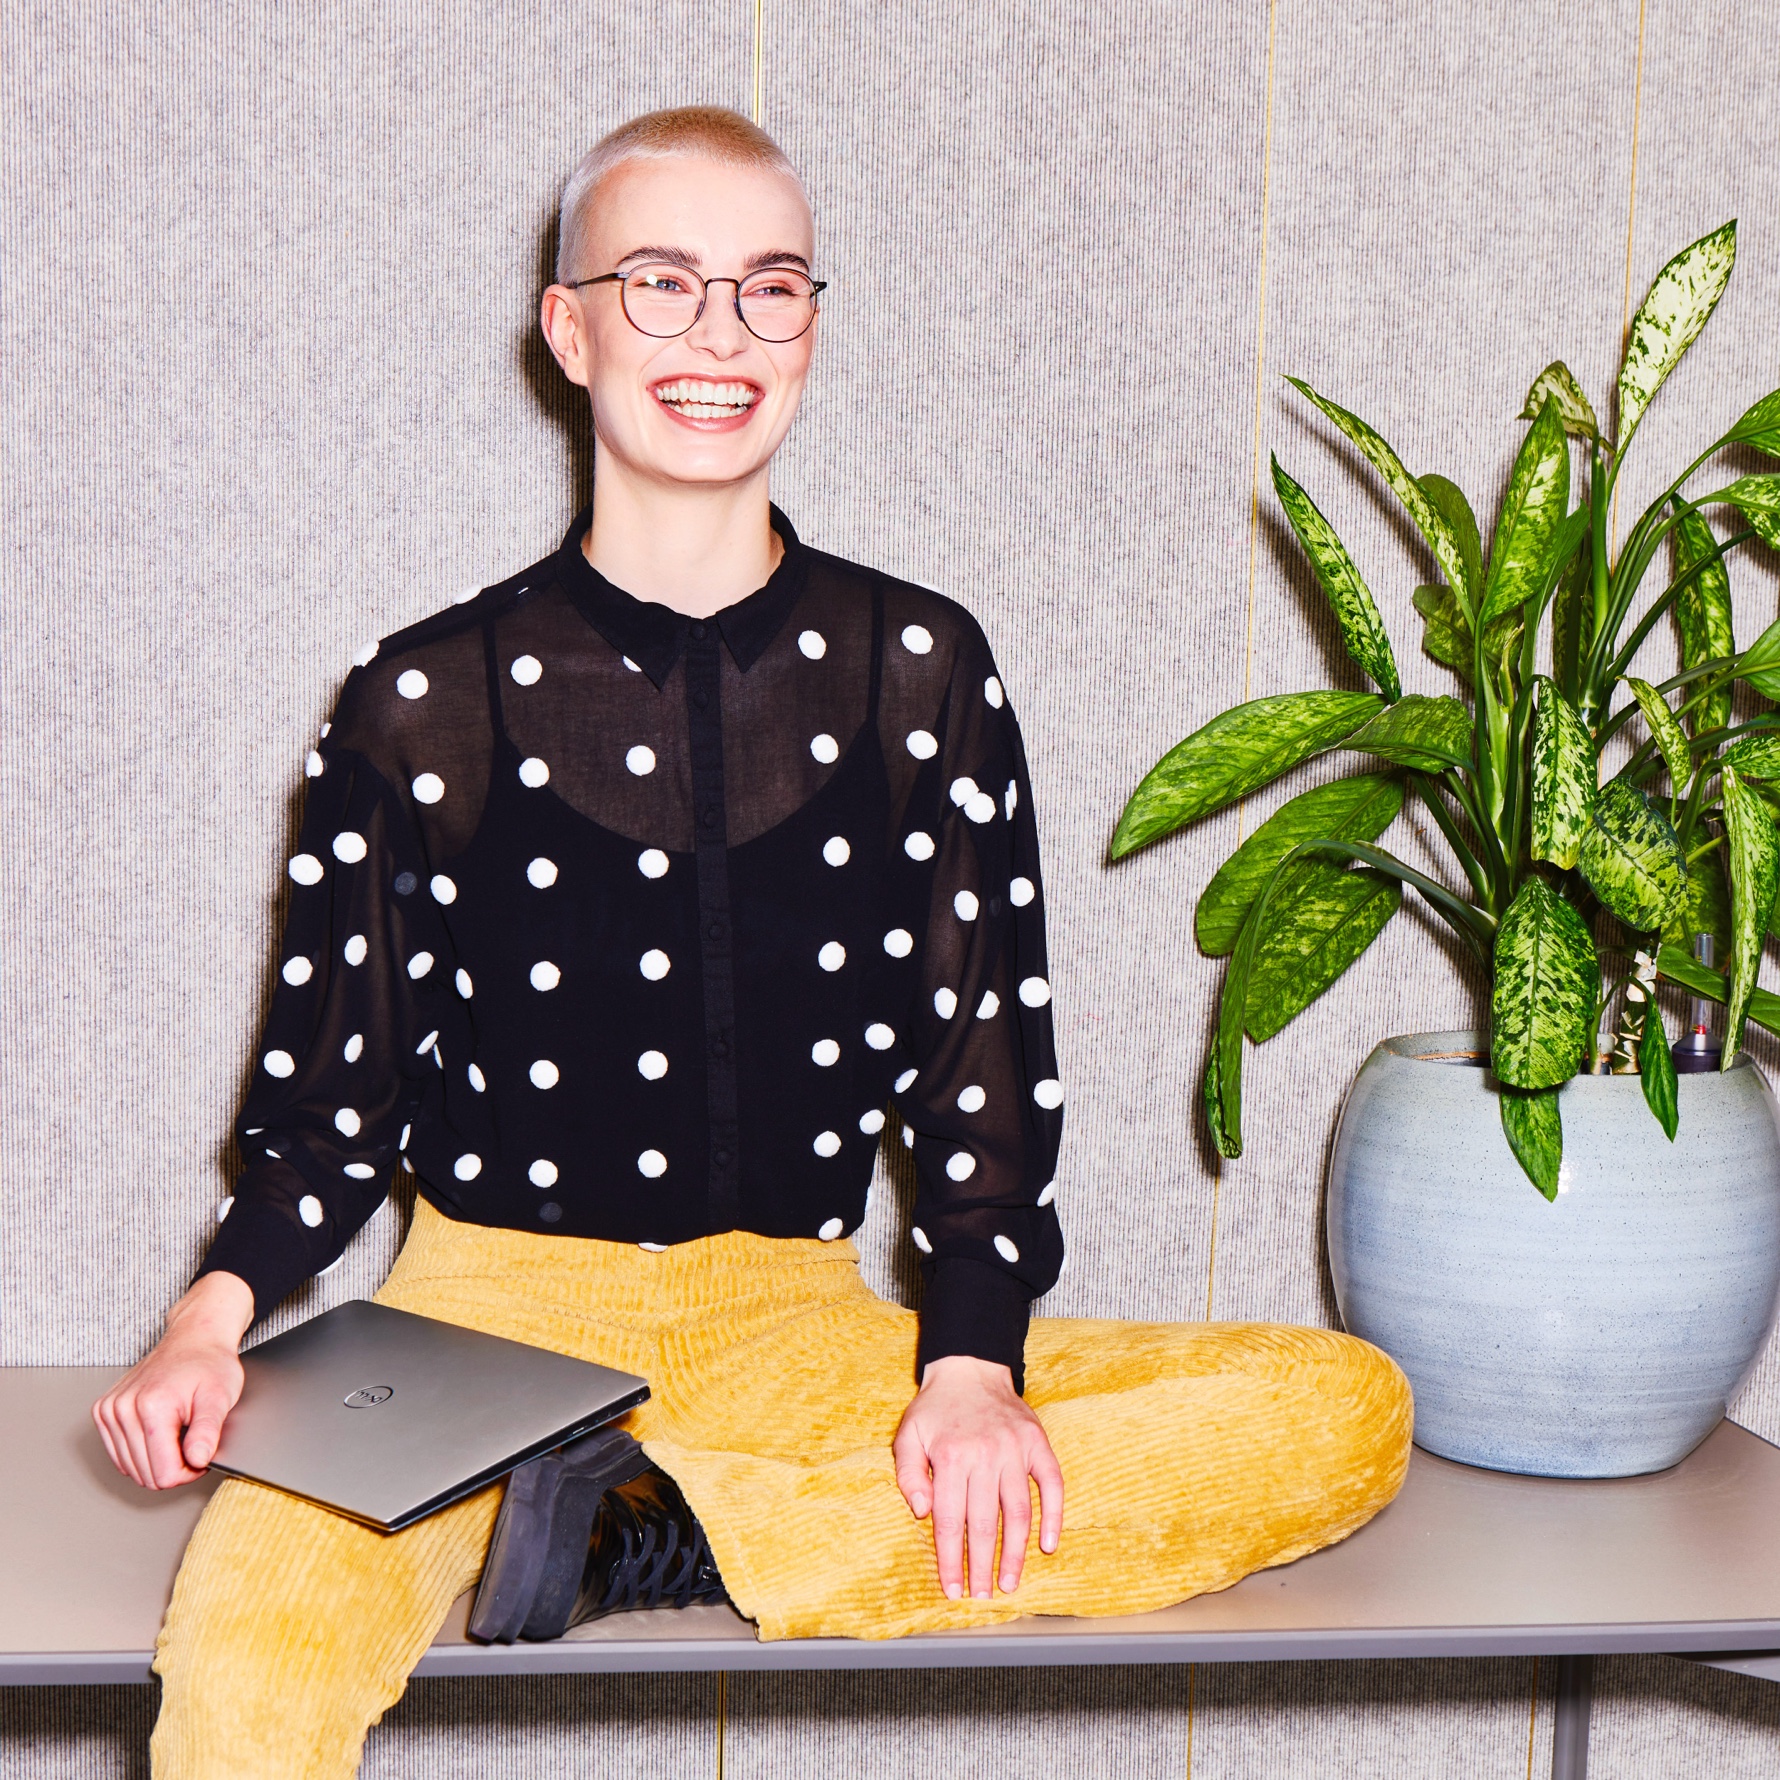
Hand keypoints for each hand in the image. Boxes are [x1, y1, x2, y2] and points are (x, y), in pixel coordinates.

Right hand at [93, 1272, 253, 1488]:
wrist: (194, 1337)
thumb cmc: (210, 1363)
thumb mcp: (221, 1396)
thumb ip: (209, 1431)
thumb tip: (198, 1460)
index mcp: (152, 1406)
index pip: (164, 1474)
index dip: (189, 1471)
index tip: (201, 1451)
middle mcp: (123, 1408)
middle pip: (146, 1475)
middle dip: (174, 1466)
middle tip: (193, 1441)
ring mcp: (109, 1409)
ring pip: (130, 1469)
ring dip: (157, 1460)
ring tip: (178, 1433)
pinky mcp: (103, 1411)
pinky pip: (119, 1456)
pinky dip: (141, 1452)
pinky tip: (159, 1432)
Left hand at [892, 1354, 1063, 1601]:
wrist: (969, 1368)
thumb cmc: (935, 1409)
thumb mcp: (908, 1435)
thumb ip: (908, 1474)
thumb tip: (920, 1512)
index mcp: (951, 1456)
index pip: (951, 1521)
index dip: (951, 1560)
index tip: (953, 1589)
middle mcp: (985, 1454)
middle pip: (985, 1523)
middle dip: (983, 1565)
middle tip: (983, 1595)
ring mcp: (1015, 1449)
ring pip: (1019, 1511)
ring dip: (1015, 1552)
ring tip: (1010, 1582)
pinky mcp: (1038, 1443)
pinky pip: (1052, 1484)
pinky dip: (1053, 1516)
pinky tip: (1048, 1545)